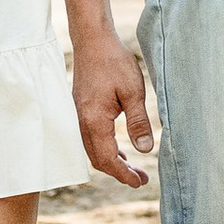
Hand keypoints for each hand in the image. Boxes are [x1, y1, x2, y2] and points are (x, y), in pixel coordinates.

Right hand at [71, 22, 153, 186]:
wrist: (93, 41)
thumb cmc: (114, 62)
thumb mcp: (133, 92)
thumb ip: (138, 123)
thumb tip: (145, 150)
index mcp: (94, 121)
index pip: (108, 159)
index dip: (123, 175)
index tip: (140, 182)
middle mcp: (81, 123)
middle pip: (97, 160)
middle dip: (118, 172)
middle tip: (140, 178)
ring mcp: (77, 117)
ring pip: (92, 150)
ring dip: (111, 161)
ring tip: (132, 168)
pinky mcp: (80, 110)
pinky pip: (89, 139)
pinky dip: (104, 149)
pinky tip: (118, 148)